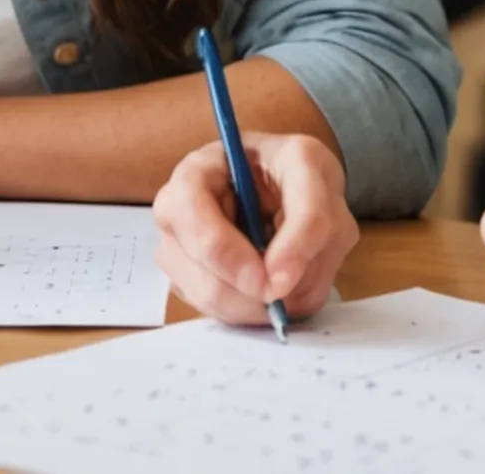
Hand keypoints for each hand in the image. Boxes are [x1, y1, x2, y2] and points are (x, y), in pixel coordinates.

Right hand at [153, 133, 359, 326]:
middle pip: (207, 285)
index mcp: (191, 178)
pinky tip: (281, 278)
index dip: (233, 259)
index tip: (276, 282)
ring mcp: (183, 263)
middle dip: (263, 292)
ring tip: (296, 268)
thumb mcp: (310, 168)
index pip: (192, 226)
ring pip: (223, 310)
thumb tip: (280, 284)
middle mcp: (175, 225)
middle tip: (301, 275)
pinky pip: (235, 318)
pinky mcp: (200, 291)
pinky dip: (268, 309)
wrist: (291, 183)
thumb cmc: (292, 167)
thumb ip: (306, 220)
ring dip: (271, 302)